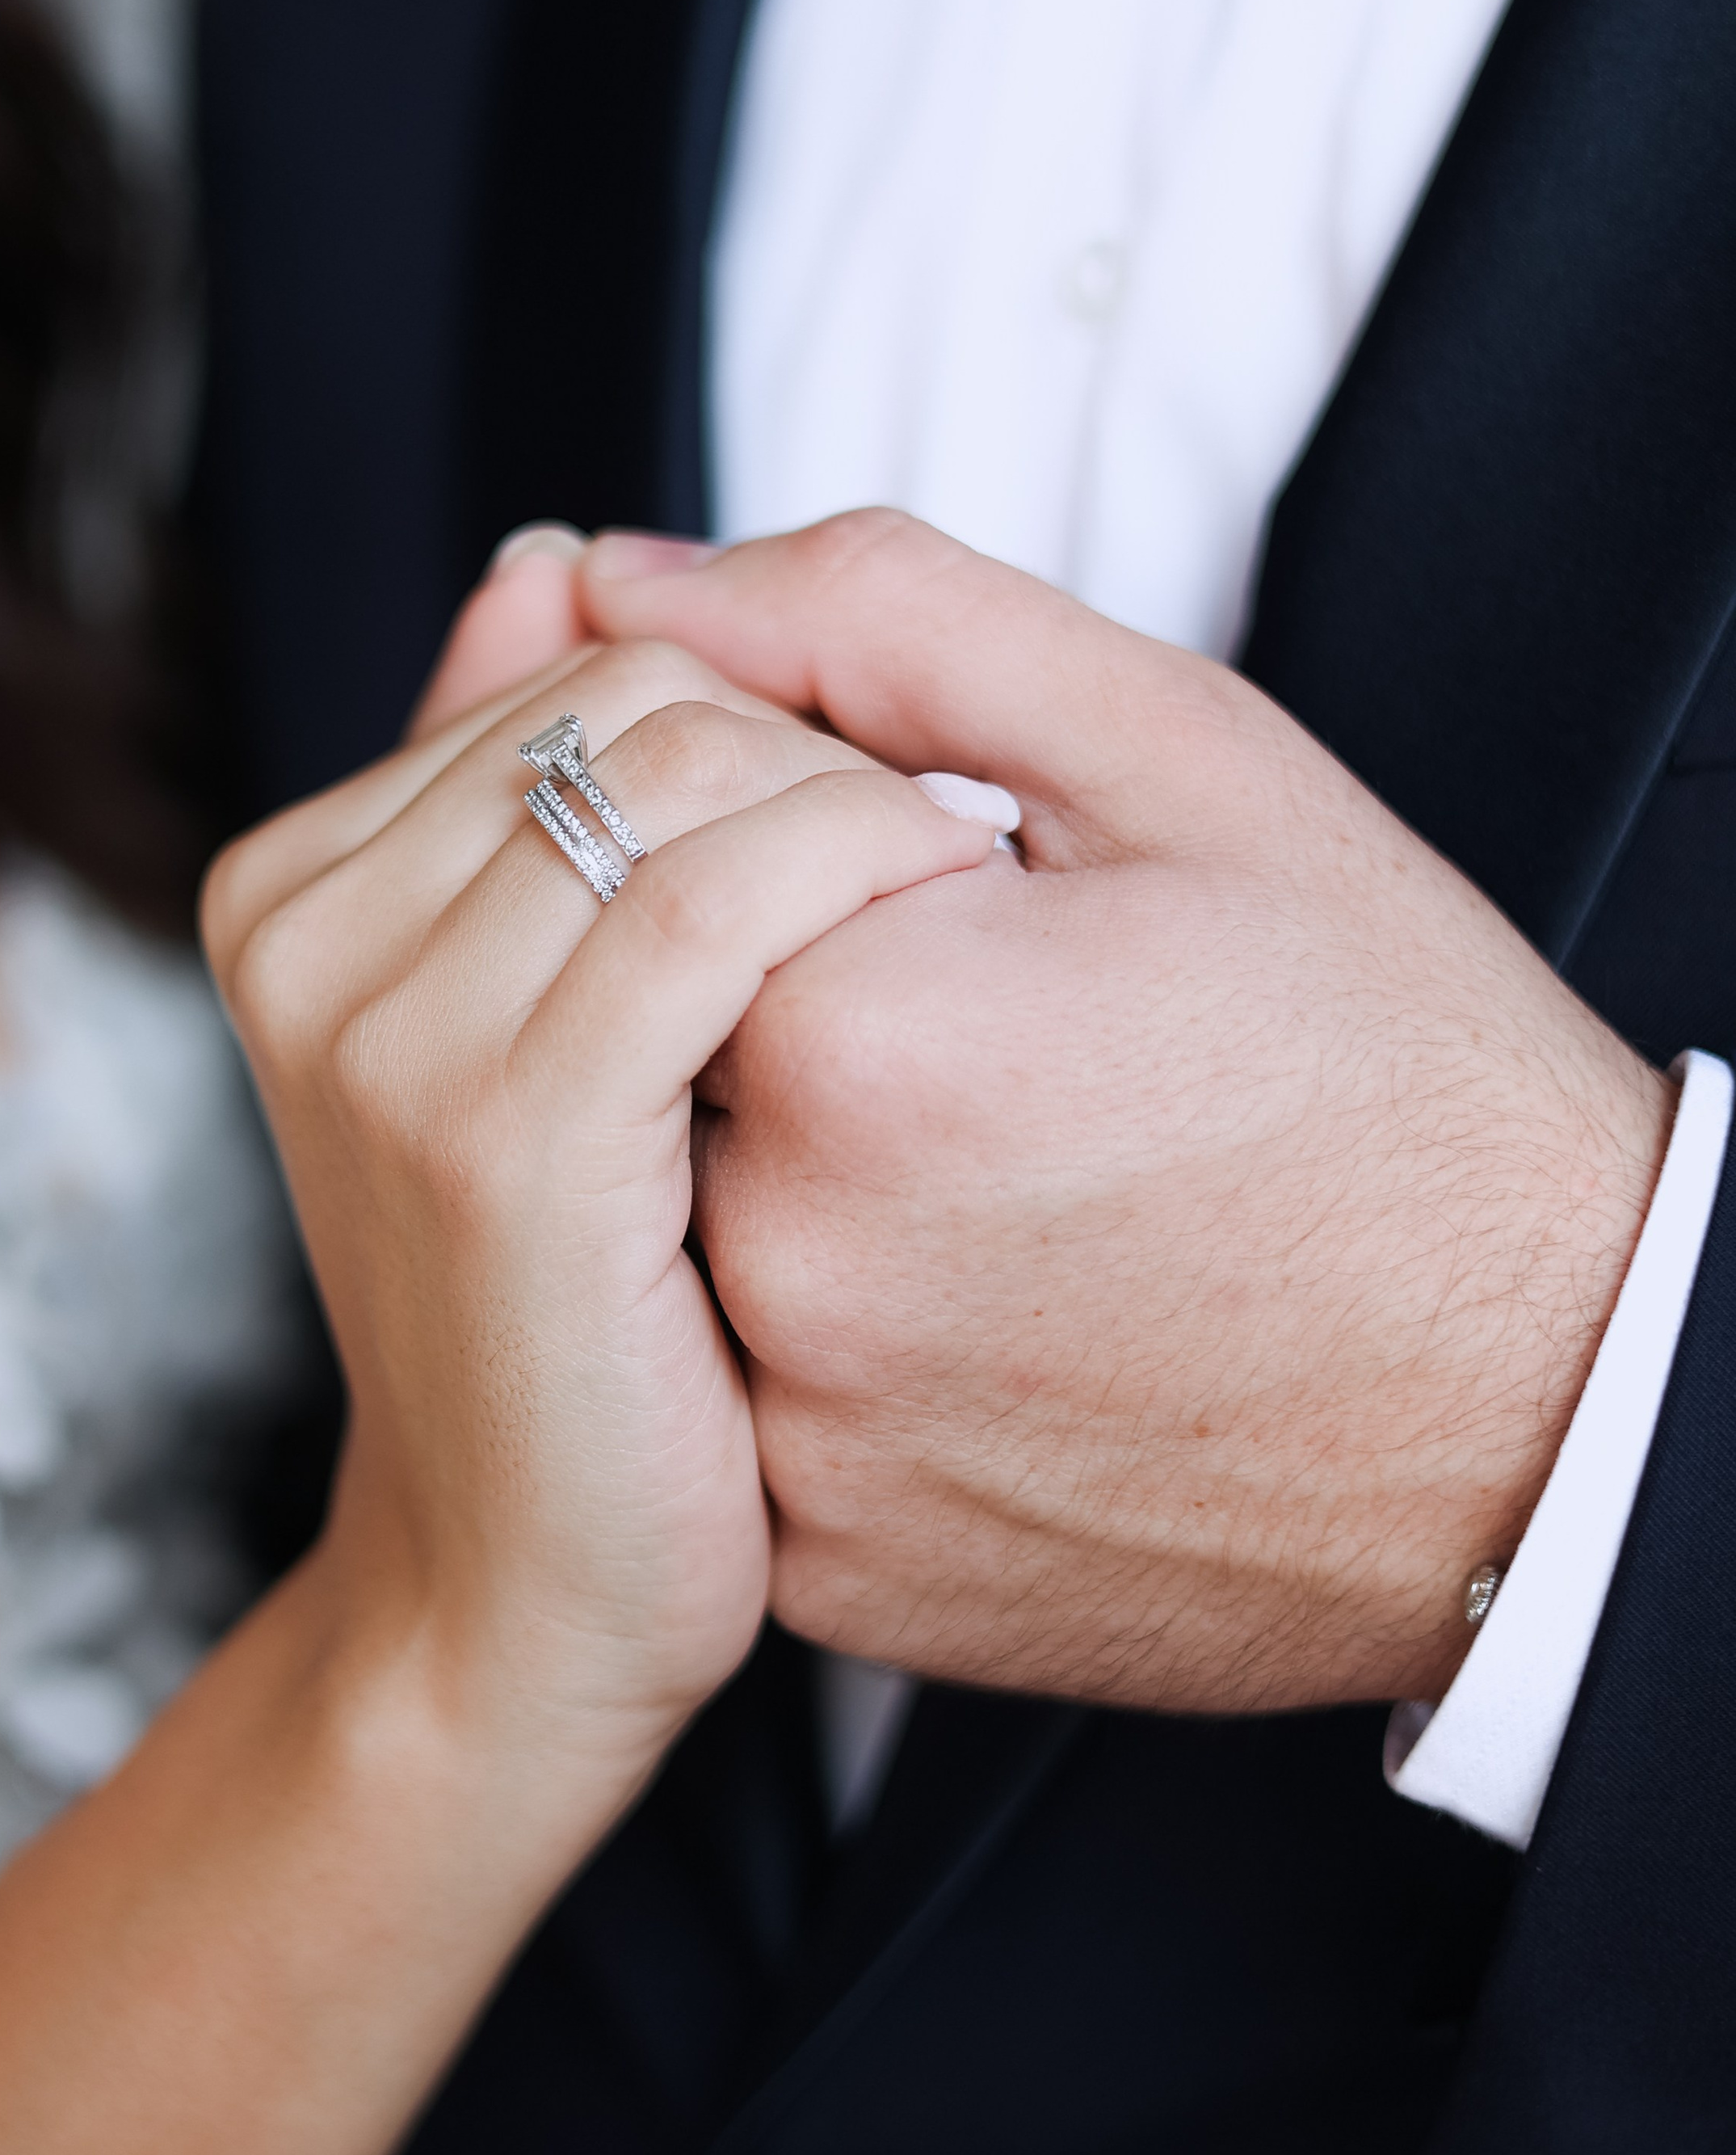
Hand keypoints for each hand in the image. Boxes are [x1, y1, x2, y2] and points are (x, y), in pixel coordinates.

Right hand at [202, 626, 996, 1814]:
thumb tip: (555, 558)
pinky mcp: (501, 1135)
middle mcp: (306, 930)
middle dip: (830, 760)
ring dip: (869, 816)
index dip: (783, 725)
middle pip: (638, 695)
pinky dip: (866, 885)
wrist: (525, 1603)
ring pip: (689, 769)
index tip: (894, 843)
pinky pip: (722, 903)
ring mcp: (381, 1029)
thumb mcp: (529, 1036)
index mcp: (295, 881)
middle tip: (957, 888)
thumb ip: (523, 796)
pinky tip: (952, 954)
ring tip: (968, 927)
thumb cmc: (583, 1328)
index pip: (586, 661)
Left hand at [577, 513, 1675, 1713]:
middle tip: (1027, 1082)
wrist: (1540, 1413)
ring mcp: (804, 1448)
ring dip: (821, 1194)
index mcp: (856, 1028)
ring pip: (699, 1240)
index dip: (837, 869)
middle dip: (816, 1034)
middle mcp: (793, 1261)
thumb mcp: (1183, 766)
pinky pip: (753, 1416)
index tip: (993, 929)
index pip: (683, 861)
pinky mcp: (834, 1575)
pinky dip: (846, 1357)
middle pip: (677, 1058)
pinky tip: (1007, 1333)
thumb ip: (874, 626)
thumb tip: (613, 579)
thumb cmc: (1392, 1086)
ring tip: (1030, 1209)